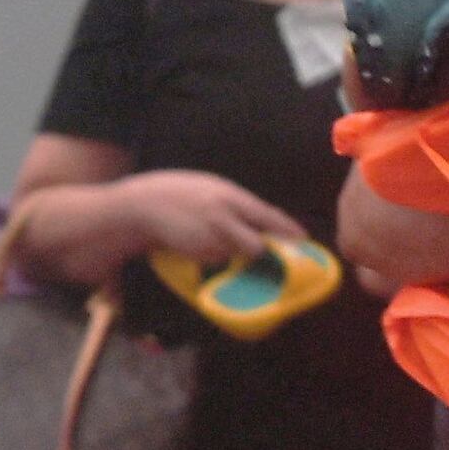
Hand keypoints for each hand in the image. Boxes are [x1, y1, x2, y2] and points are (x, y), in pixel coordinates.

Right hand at [107, 170, 303, 263]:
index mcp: (229, 196)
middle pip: (256, 245)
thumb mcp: (212, 188)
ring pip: (235, 255)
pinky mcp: (196, 254)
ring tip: (215, 239)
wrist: (144, 204)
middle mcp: (223, 218)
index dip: (287, 230)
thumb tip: (262, 220)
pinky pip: (216, 260)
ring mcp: (208, 239)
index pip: (267, 216)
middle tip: (273, 255)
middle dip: (266, 252)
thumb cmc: (181, 193)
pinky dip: (214, 257)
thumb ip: (236, 204)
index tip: (304, 239)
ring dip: (234, 253)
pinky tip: (199, 243)